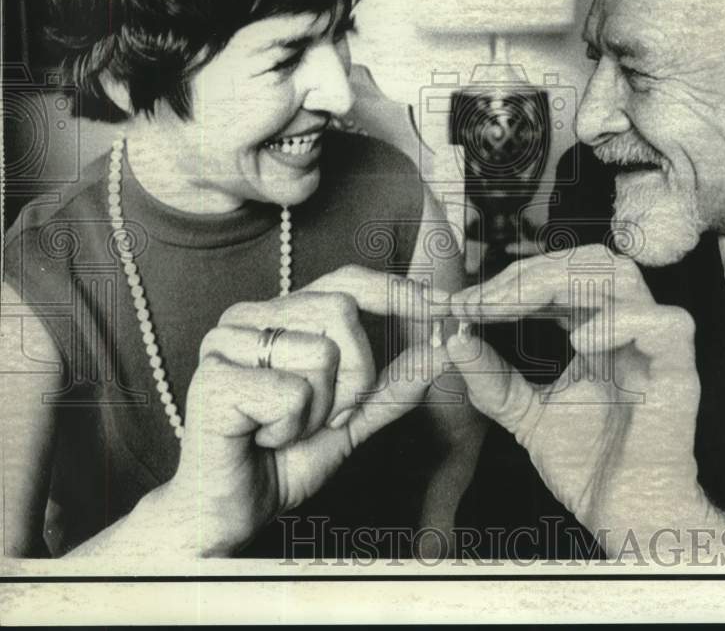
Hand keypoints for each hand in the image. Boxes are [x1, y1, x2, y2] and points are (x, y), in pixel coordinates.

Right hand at [162, 265, 444, 555]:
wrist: (229, 512)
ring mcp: (225, 341)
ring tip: (287, 428)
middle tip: (326, 416)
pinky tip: (262, 438)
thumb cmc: (283, 459)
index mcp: (282, 314)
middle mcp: (250, 314)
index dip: (396, 291)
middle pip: (342, 310)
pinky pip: (292, 392)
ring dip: (321, 409)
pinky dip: (291, 428)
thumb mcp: (353, 418)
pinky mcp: (213, 378)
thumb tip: (443, 351)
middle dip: (356, 376)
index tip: (443, 307)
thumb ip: (394, 384)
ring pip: (321, 353)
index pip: (348, 280)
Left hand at [447, 246, 713, 554]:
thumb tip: (453, 340)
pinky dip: (623, 321)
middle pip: (588, 261)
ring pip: (624, 276)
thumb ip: (492, 379)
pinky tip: (580, 339)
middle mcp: (625, 328)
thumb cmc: (588, 463)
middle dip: (529, 273)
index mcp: (595, 329)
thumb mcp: (525, 416)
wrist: (624, 515)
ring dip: (564, 281)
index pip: (557, 277)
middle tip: (484, 301)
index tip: (461, 304)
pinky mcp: (679, 374)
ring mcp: (653, 348)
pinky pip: (667, 324)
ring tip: (516, 307)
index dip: (509, 281)